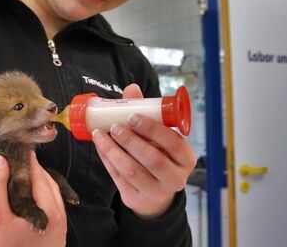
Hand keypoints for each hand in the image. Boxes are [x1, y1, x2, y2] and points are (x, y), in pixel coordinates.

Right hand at [0, 152, 66, 246]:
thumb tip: (1, 160)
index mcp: (50, 209)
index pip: (39, 174)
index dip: (26, 160)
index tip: (16, 149)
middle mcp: (60, 216)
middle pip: (47, 183)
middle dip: (33, 170)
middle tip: (16, 161)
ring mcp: (60, 227)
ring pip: (51, 195)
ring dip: (37, 183)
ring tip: (20, 176)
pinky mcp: (56, 235)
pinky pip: (51, 207)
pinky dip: (40, 196)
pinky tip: (27, 197)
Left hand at [92, 84, 196, 218]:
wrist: (155, 191)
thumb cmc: (159, 155)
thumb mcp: (159, 137)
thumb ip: (147, 113)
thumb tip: (131, 89)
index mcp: (186, 158)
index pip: (174, 143)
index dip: (152, 129)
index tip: (132, 117)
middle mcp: (175, 178)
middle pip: (153, 159)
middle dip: (131, 140)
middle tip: (115, 126)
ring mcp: (156, 191)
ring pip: (132, 171)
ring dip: (113, 151)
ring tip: (100, 135)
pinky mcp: (137, 198)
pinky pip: (118, 179)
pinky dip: (107, 160)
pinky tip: (100, 147)